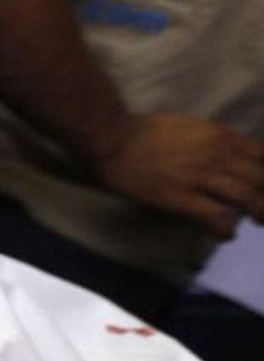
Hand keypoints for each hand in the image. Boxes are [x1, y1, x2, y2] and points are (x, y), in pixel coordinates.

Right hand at [87, 115, 263, 239]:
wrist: (111, 141)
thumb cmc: (143, 132)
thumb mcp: (189, 126)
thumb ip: (212, 141)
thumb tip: (226, 158)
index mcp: (219, 135)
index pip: (263, 154)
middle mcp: (217, 155)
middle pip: (261, 178)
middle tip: (263, 209)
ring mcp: (199, 177)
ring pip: (247, 198)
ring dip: (258, 213)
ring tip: (257, 222)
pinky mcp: (181, 198)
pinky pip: (216, 216)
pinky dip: (226, 229)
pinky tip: (224, 234)